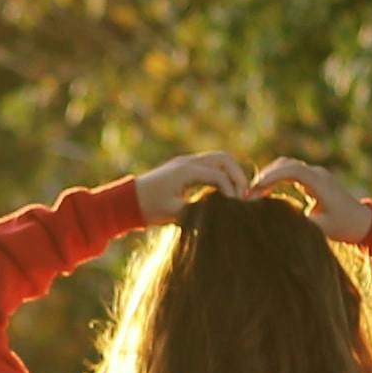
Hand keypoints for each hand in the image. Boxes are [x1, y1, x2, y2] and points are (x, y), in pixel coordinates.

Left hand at [133, 149, 247, 223]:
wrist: (127, 201)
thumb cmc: (148, 208)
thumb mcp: (174, 213)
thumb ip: (198, 211)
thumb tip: (222, 213)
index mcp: (186, 171)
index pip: (219, 175)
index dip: (232, 191)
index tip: (237, 207)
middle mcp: (188, 162)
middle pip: (224, 159)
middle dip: (238, 175)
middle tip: (244, 196)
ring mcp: (186, 162)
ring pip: (218, 159)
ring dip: (231, 173)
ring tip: (237, 194)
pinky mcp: (184, 167)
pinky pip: (210, 165)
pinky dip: (222, 174)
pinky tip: (224, 192)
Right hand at [250, 155, 371, 241]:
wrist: (362, 222)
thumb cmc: (344, 226)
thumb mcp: (321, 229)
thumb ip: (300, 225)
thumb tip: (276, 225)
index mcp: (321, 183)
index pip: (293, 170)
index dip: (272, 177)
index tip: (255, 189)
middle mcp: (317, 174)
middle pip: (286, 164)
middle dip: (265, 176)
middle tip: (248, 194)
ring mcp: (315, 175)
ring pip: (286, 166)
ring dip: (269, 176)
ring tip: (253, 194)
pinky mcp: (312, 180)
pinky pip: (289, 173)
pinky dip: (275, 179)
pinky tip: (264, 193)